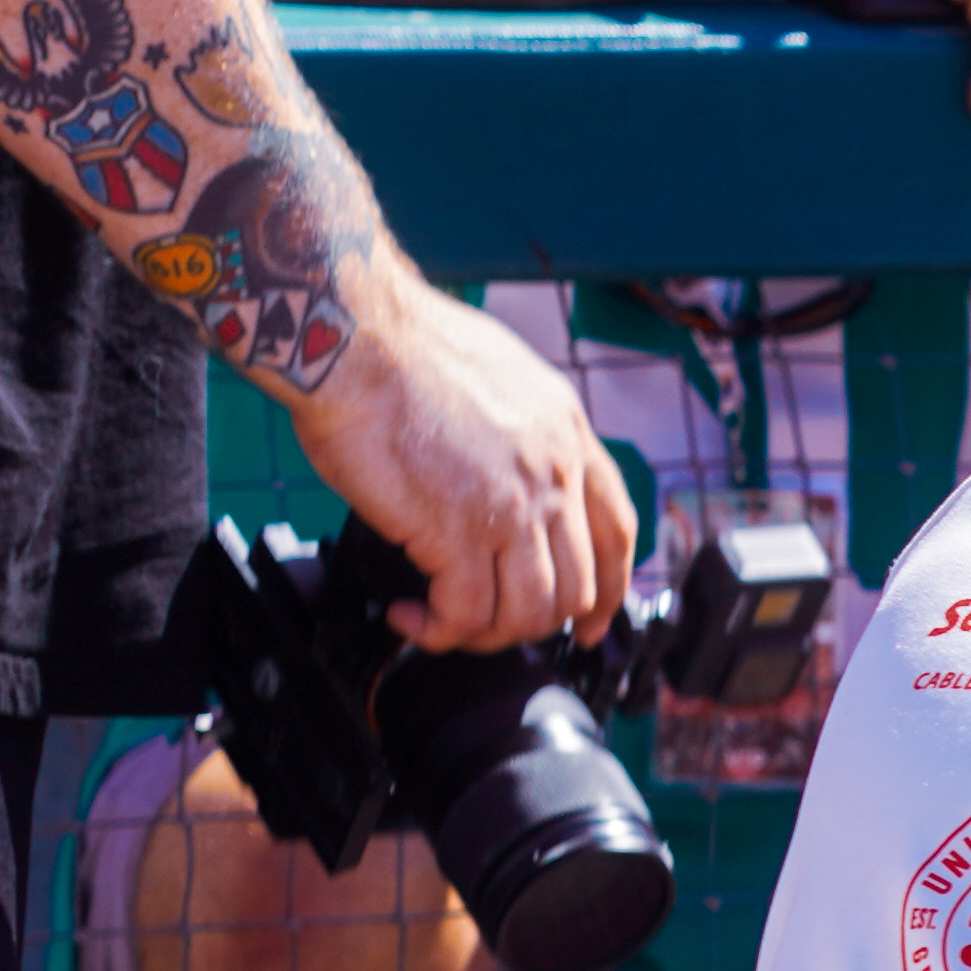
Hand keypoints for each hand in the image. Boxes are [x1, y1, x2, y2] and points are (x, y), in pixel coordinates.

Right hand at [282, 269, 636, 651]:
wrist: (353, 336)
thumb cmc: (400, 347)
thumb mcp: (498, 376)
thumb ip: (517, 429)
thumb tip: (503, 461)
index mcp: (568, 436)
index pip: (617, 532)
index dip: (610, 588)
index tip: (592, 620)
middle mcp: (553, 476)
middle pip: (577, 586)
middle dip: (535, 621)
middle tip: (490, 625)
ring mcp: (512, 508)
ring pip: (531, 612)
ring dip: (487, 634)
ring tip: (445, 621)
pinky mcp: (457, 532)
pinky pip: (467, 613)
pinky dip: (440, 630)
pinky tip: (411, 615)